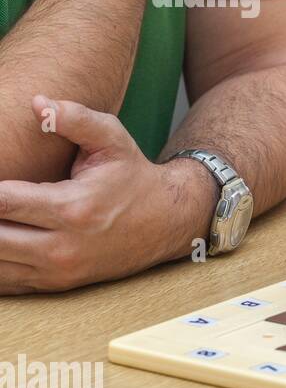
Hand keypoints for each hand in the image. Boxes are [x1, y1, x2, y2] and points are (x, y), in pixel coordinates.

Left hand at [0, 97, 213, 294]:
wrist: (167, 221)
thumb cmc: (133, 177)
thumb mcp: (112, 140)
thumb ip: (75, 118)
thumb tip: (38, 103)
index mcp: (72, 207)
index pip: (2, 201)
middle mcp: (63, 246)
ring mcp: (59, 270)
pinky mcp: (57, 285)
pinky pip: (6, 283)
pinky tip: (1, 238)